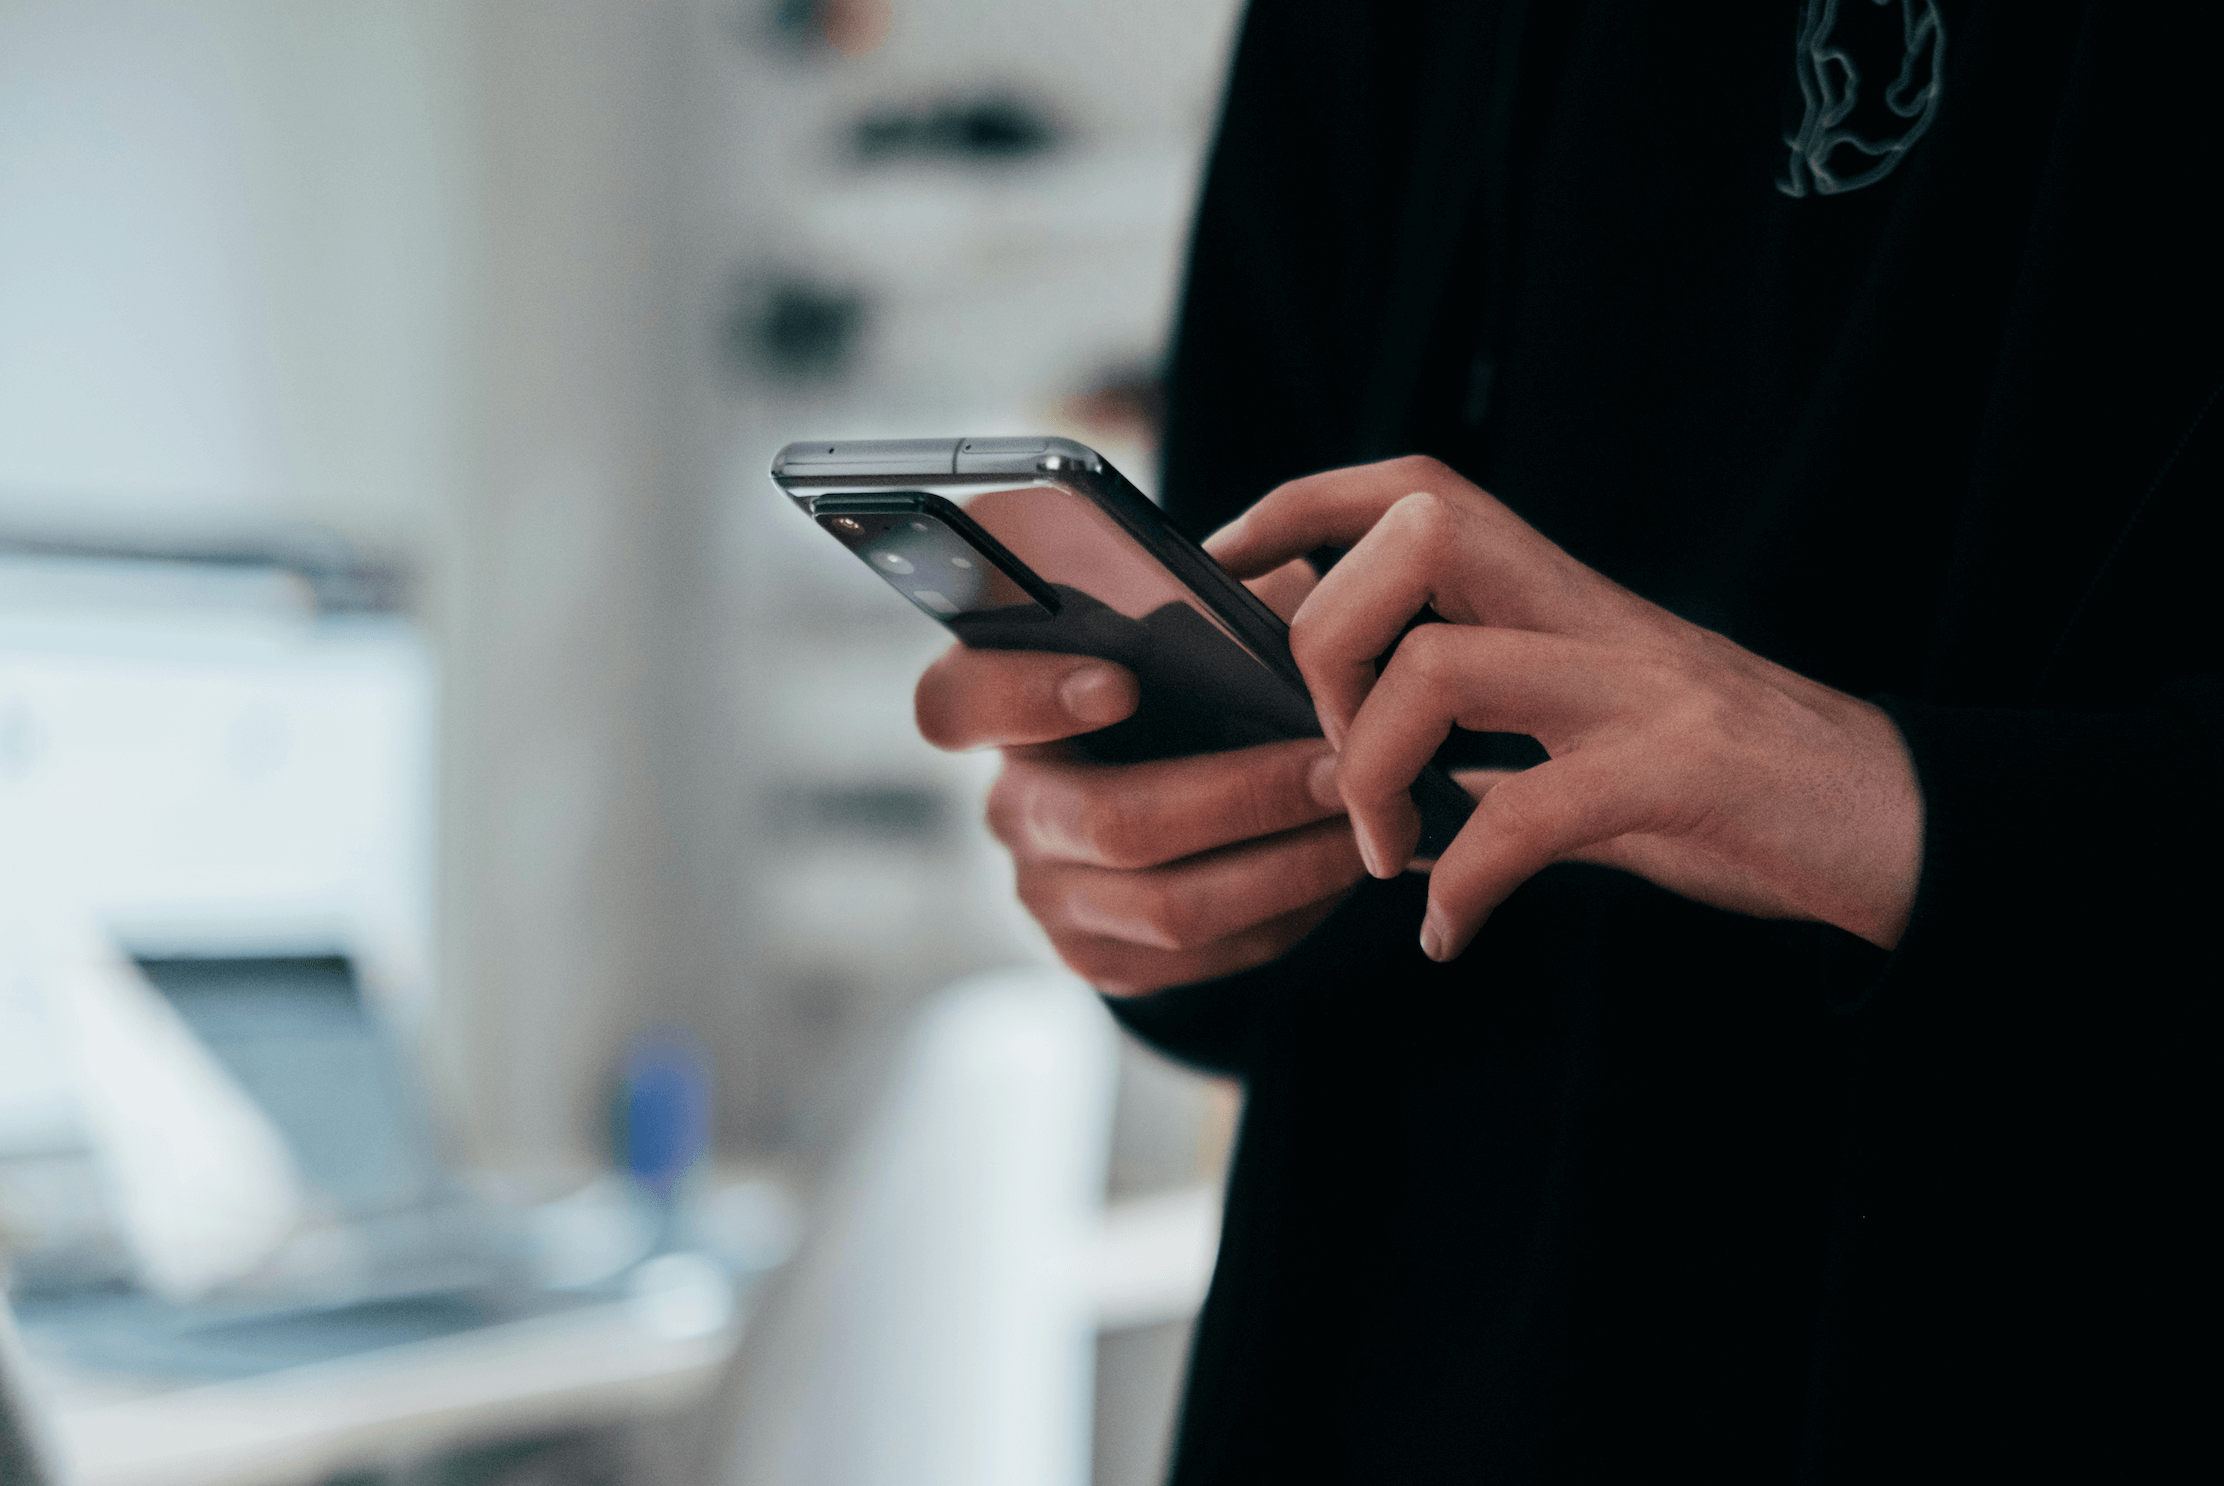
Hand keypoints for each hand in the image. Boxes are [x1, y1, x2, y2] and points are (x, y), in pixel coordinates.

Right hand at [914, 560, 1365, 995]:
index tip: (1121, 681)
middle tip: (1340, 767)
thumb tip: (1280, 602)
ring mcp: (1050, 895)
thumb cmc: (1185, 681)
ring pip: (1168, 905)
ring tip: (1365, 822)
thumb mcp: (1188, 622)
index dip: (1027, 695)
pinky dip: (1286, 912)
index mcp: (1000, 706)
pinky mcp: (1101, 960)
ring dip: (1285, 864)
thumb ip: (1209, 602)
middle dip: (1242, 796)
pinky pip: (1203, 955)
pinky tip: (1340, 867)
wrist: (1177, 796)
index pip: (958, 702)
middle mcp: (1012, 806)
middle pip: (1108, 822)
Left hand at [1206, 457, 1923, 961]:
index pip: (1415, 489)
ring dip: (1376, 771)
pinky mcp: (1680, 775)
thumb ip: (1497, 740)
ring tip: (1385, 854)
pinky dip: (1464, 884)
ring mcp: (1639, 689)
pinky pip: (1527, 815)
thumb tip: (1383, 777)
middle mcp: (1594, 617)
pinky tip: (1451, 933)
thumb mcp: (1597, 740)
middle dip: (1327, 641)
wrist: (1899, 827)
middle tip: (1331, 756)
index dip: (1301, 506)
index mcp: (1563, 598)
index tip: (1225, 567)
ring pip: (1444, 666)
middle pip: (1415, 537)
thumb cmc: (1736, 788)